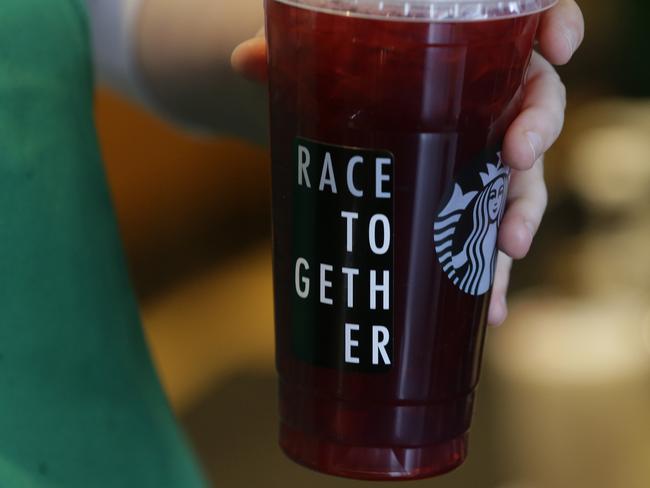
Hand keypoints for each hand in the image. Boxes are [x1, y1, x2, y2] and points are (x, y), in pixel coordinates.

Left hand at [232, 0, 583, 325]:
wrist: (333, 123)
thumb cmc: (342, 84)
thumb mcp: (322, 68)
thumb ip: (295, 60)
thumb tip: (245, 61)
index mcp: (464, 54)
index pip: (526, 29)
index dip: (555, 28)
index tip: (558, 45)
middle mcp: (483, 104)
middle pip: (534, 108)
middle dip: (536, 131)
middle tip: (515, 157)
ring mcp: (474, 160)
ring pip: (518, 182)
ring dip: (521, 215)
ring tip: (508, 248)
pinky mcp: (458, 207)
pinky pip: (487, 237)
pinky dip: (492, 273)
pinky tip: (491, 308)